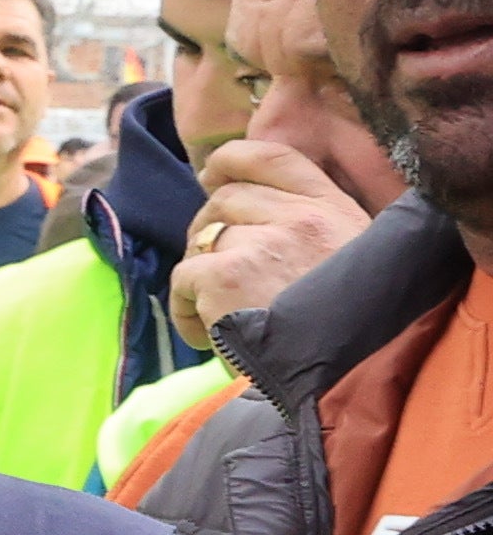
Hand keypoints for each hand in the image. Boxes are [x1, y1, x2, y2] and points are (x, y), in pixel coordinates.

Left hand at [178, 136, 378, 345]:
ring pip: (202, 238)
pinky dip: (186, 310)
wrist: (344, 378)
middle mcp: (300, 217)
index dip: (233, 159)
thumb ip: (309, 232)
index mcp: (334, 210)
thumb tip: (243, 209)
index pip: (273, 155)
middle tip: (220, 275)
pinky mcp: (225, 274)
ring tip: (222, 315)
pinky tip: (208, 336)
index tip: (212, 174)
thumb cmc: (346, 334)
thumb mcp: (352, 265)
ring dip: (200, 274)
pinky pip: (183, 277)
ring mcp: (262, 242)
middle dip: (211, 231)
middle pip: (225, 199)